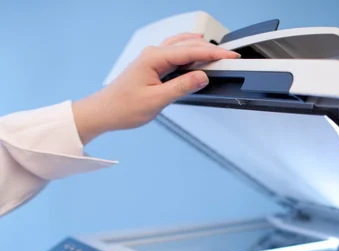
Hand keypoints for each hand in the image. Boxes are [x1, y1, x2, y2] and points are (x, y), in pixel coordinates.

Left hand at [72, 33, 238, 144]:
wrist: (104, 112)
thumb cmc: (123, 107)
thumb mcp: (156, 100)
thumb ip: (181, 87)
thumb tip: (201, 77)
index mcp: (154, 58)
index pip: (190, 51)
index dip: (213, 54)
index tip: (230, 57)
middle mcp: (153, 53)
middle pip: (188, 45)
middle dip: (210, 50)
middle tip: (229, 57)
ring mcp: (151, 58)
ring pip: (181, 47)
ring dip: (199, 49)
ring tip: (216, 55)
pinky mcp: (151, 66)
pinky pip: (174, 54)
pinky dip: (188, 54)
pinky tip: (194, 57)